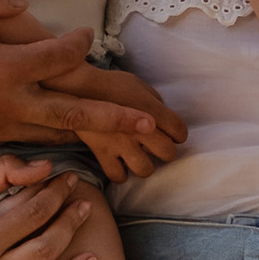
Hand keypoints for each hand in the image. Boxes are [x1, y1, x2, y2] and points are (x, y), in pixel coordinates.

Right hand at [0, 0, 181, 158]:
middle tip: (150, 123)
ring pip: (57, 133)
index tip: (88, 36)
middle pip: (74, 113)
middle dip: (115, 119)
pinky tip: (76, 142)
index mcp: (4, 67)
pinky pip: (33, 142)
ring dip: (91, 136)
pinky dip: (59, 141)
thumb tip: (26, 3)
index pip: (58, 56)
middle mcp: (8, 102)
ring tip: (125, 141)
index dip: (79, 43)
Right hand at [51, 57, 180, 183]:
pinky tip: (121, 164)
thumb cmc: (110, 83)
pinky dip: (121, 173)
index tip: (172, 133)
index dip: (178, 133)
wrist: (78, 88)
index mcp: (151, 110)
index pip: (180, 132)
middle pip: (168, 152)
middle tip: (158, 146)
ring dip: (145, 164)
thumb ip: (155, 102)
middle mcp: (140, 130)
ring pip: (145, 169)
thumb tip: (163, 116)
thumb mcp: (139, 85)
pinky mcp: (102, 153)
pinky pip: (117, 176)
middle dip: (166, 150)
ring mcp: (121, 144)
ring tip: (140, 157)